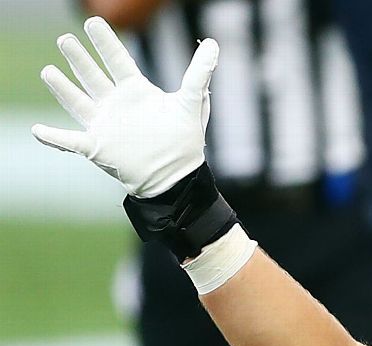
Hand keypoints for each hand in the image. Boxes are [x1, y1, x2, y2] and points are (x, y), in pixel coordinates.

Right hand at [31, 16, 217, 198]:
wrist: (177, 177)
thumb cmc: (183, 141)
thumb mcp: (191, 103)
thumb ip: (199, 73)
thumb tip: (214, 44)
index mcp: (136, 91)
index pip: (117, 60)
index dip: (105, 42)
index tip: (92, 22)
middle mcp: (116, 104)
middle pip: (93, 76)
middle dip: (79, 58)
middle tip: (65, 39)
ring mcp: (104, 124)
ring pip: (78, 101)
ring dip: (63, 88)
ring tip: (48, 71)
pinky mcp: (97, 147)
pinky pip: (70, 141)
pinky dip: (54, 138)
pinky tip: (38, 131)